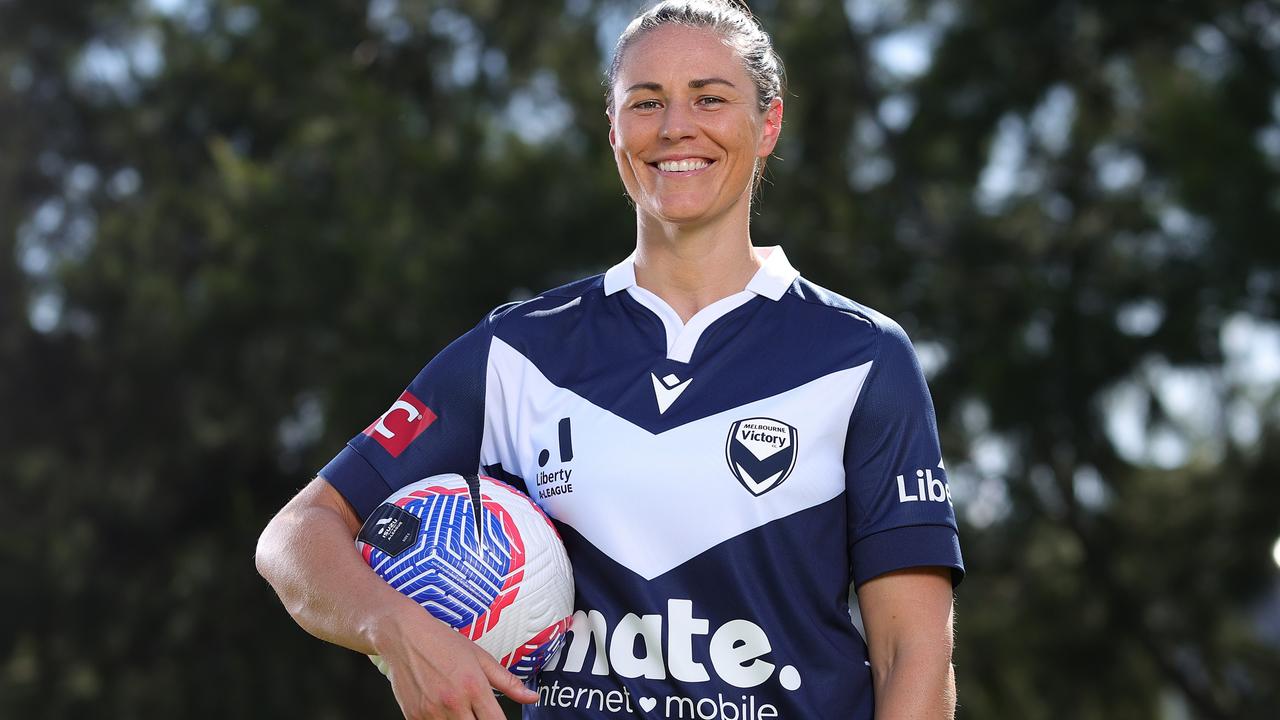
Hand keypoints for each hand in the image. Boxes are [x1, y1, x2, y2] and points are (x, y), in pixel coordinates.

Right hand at [372, 605, 538, 718]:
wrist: (404, 635)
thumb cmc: (442, 642)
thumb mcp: (481, 657)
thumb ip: (508, 682)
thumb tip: (532, 697)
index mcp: (474, 687)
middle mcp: (453, 702)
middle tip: (477, 711)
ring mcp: (432, 712)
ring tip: (460, 709)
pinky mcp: (414, 717)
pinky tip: (443, 710)